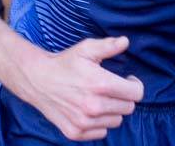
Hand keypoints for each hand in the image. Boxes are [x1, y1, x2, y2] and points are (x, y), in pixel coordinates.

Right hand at [19, 36, 143, 140]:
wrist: (38, 80)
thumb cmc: (65, 63)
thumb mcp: (86, 49)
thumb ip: (108, 46)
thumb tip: (125, 42)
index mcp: (100, 84)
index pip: (136, 94)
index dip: (134, 84)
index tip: (127, 80)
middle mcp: (94, 106)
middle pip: (128, 108)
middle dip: (123, 97)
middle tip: (111, 89)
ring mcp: (84, 122)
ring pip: (116, 121)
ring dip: (112, 111)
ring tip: (99, 98)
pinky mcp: (76, 133)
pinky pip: (102, 132)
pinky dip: (99, 123)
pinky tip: (89, 110)